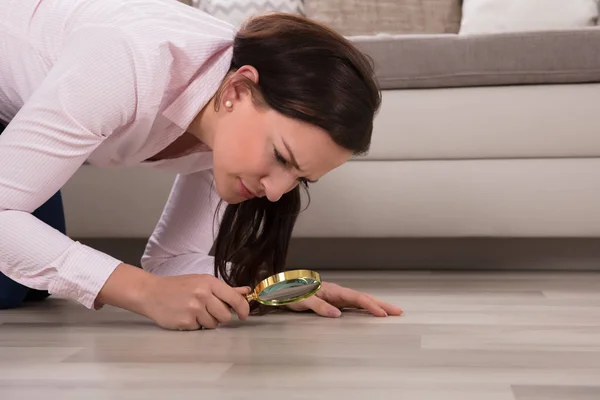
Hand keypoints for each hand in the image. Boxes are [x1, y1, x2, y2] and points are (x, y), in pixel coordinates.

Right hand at [141, 273, 250, 330]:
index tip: (244, 315)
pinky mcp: (185, 322)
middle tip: (209, 310)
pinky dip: (195, 325)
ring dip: (207, 321)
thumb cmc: (178, 286)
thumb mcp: (202, 282)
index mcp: (209, 283)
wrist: (151, 292)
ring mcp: (194, 309)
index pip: (235, 299)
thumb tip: (246, 291)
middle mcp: (203, 294)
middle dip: (221, 316)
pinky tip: (185, 316)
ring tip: (194, 311)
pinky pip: (200, 329)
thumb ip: (226, 289)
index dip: (243, 309)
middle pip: (226, 316)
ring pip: (214, 324)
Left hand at [286, 281, 402, 317]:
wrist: (283, 289)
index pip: (357, 298)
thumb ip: (319, 307)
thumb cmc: (292, 294)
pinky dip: (367, 308)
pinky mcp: (335, 301)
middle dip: (382, 304)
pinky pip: (355, 304)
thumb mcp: (303, 301)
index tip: (383, 314)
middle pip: (364, 298)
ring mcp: (338, 297)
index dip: (371, 306)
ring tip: (391, 312)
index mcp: (334, 291)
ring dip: (376, 306)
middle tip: (398, 311)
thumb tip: (337, 314)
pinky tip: (372, 312)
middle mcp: (339, 292)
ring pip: (361, 301)